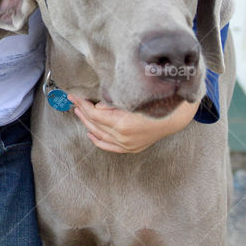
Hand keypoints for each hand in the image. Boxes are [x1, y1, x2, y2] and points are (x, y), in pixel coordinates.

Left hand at [67, 94, 199, 152]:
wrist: (172, 118)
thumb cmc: (153, 104)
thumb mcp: (132, 98)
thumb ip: (113, 103)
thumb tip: (97, 106)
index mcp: (123, 123)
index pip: (95, 114)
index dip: (82, 104)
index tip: (74, 96)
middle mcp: (123, 137)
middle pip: (95, 124)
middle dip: (82, 111)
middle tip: (74, 101)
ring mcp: (126, 145)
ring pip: (99, 135)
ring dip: (87, 123)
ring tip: (79, 112)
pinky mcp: (130, 148)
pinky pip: (108, 146)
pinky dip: (97, 139)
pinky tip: (89, 133)